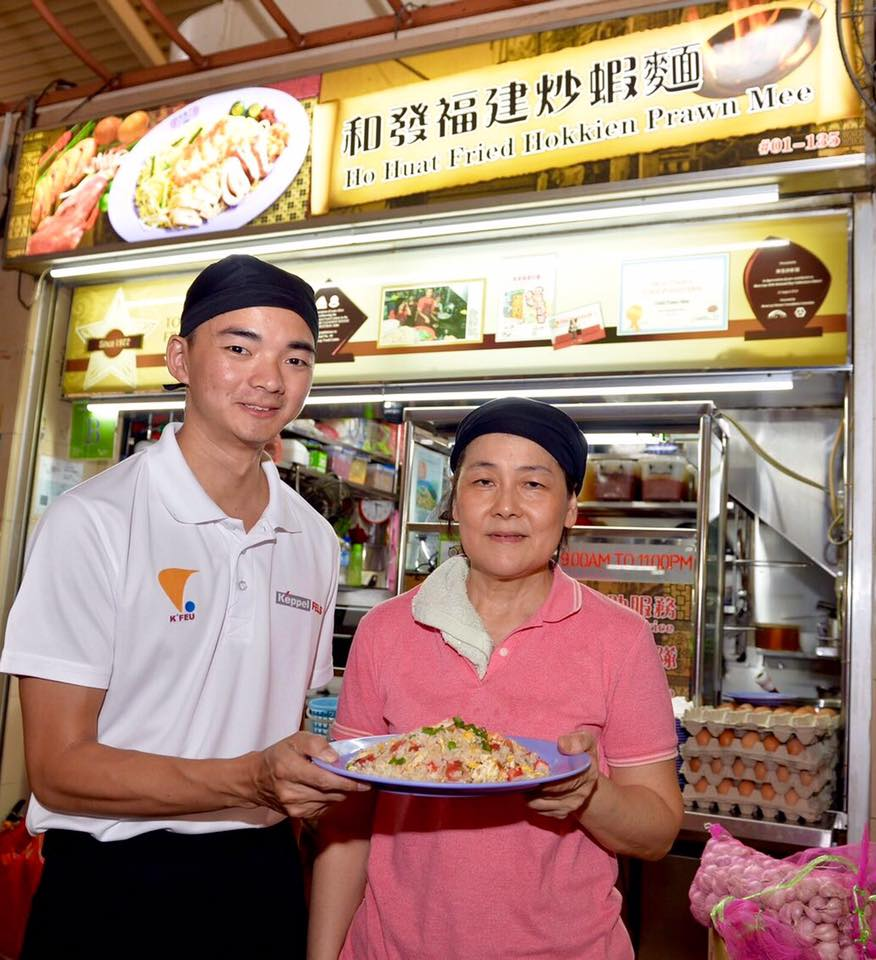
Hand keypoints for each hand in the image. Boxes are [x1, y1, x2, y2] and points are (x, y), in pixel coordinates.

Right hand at [253, 732, 368, 819]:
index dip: (347, 781)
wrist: (257, 780)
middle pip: (330, 793)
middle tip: (361, 778)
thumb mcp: (296, 740)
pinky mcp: (298, 816)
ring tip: (342, 780)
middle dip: (348, 786)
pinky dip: (331, 798)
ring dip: (340, 792)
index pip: (324, 779)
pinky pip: (325, 808)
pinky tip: (329, 789)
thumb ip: (316, 744)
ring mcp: (294, 807)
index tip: (364, 780)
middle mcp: (291, 792)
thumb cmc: (279, 755)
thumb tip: (334, 759)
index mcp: (289, 769)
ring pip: (330, 801)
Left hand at [527, 730, 598, 820]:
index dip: (542, 779)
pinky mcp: (560, 814)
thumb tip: (562, 744)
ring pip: (538, 804)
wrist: (586, 773)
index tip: (527, 772)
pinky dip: (529, 800)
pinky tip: (526, 787)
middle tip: (517, 774)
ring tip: (520, 779)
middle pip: (546, 794)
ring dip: (526, 793)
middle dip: (529, 784)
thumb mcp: (585, 740)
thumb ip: (578, 740)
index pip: (560, 783)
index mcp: (587, 776)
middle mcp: (579, 796)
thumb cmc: (581, 752)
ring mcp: (569, 807)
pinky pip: (538, 810)